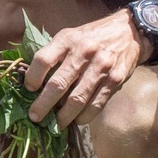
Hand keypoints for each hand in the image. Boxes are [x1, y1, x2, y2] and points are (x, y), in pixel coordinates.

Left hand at [24, 10, 147, 126]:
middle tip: (35, 116)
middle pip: (58, 84)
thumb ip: (53, 54)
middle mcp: (84, 51)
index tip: (28, 90)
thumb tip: (32, 81)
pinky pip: (97, 103)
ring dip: (64, 116)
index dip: (32, 78)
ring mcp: (101, 66)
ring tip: (55, 124)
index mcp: (67, 39)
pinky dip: (84, 116)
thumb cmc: (91, 37)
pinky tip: (76, 120)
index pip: (43, 60)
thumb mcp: (70, 36)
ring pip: (77, 98)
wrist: (128, 32)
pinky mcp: (115, 79)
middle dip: (43, 105)